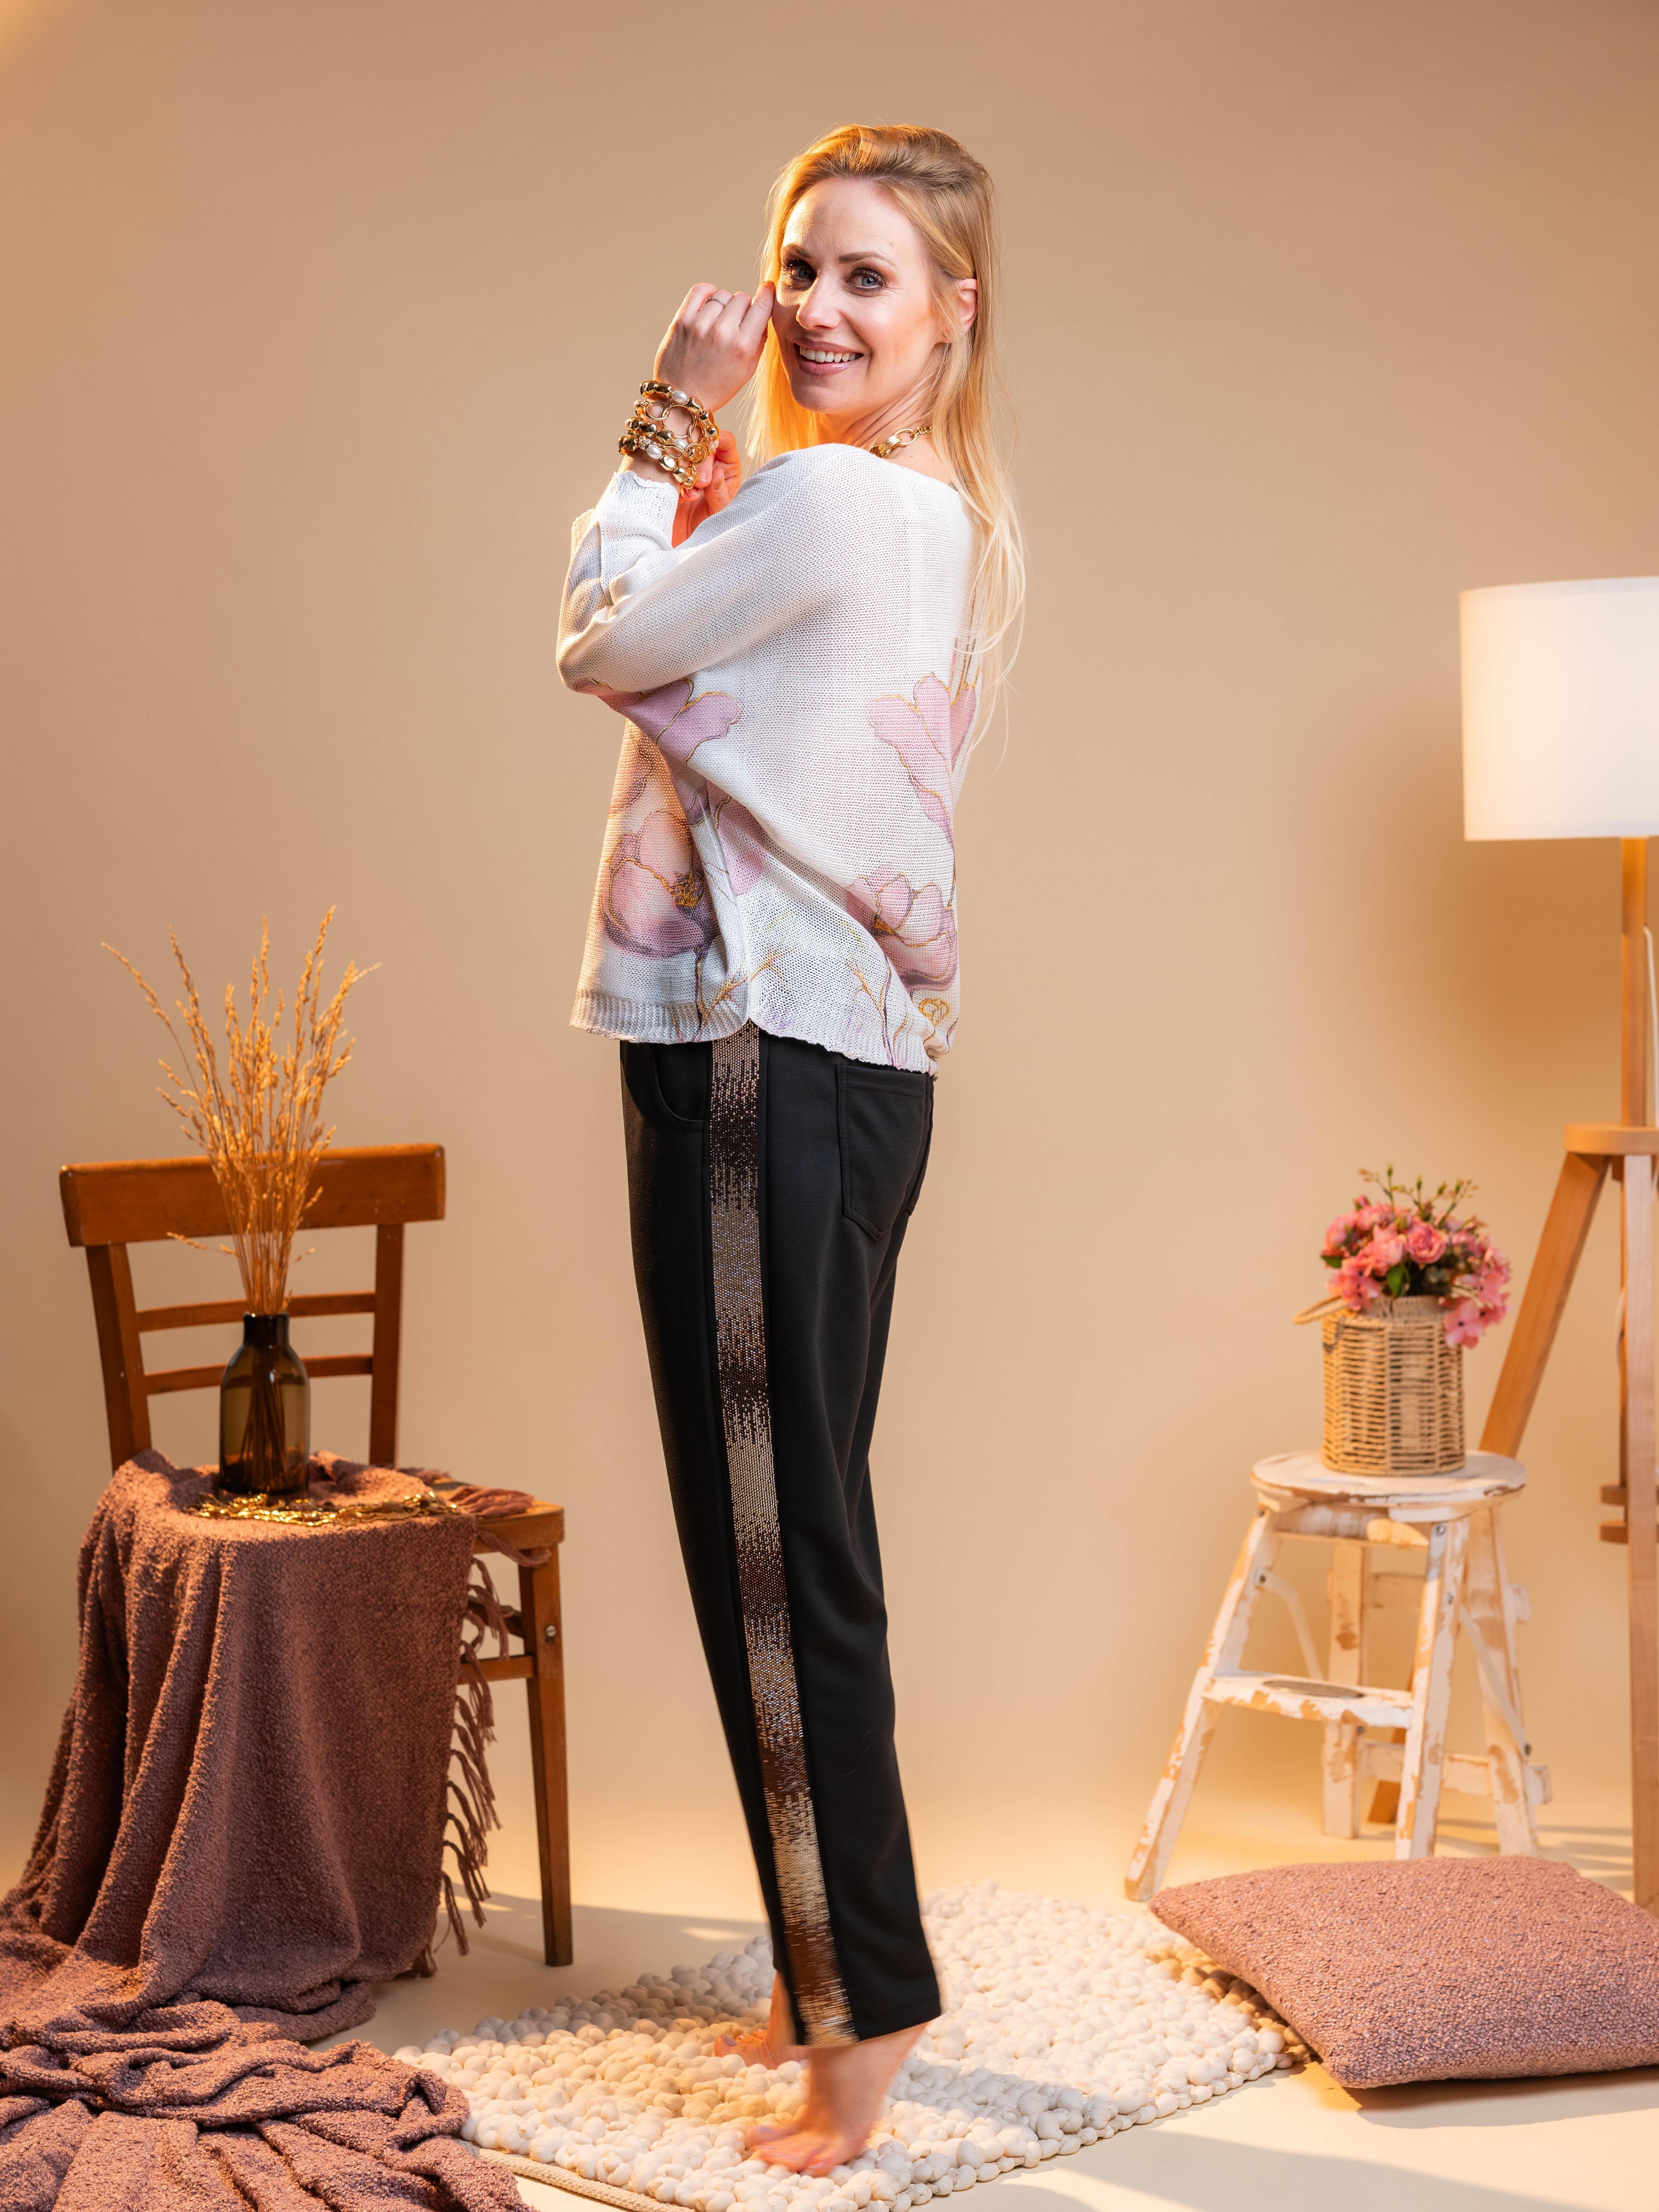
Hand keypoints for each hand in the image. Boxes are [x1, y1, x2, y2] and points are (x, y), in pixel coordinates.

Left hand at [653, 281, 774, 413]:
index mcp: (742, 347)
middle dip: (744, 308)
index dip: (767, 295)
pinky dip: (708, 292)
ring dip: (724, 305)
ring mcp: (700, 324)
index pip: (762, 305)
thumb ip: (759, 341)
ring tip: (720, 321)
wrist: (682, 400)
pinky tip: (710, 302)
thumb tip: (762, 313)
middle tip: (737, 323)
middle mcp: (722, 332)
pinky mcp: (682, 321)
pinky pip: (700, 290)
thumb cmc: (717, 388)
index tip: (767, 290)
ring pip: (722, 295)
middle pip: (742, 298)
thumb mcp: (747, 371)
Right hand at [672, 427, 740, 543]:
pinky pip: (666, 469)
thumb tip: (718, 473)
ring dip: (684, 469)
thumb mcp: (720, 514)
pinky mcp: (668, 480)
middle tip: (701, 482)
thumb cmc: (711, 532)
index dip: (718, 438)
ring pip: (681, 454)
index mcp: (726, 468)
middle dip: (701, 458)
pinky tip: (680, 498)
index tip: (711, 445)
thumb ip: (720, 494)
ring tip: (690, 495)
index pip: (725, 441)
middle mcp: (706, 465)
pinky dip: (671, 479)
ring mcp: (686, 471)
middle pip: (701, 444)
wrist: (687, 547)